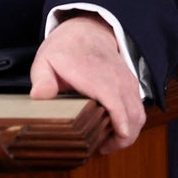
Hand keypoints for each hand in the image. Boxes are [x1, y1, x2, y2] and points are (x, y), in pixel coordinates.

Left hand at [29, 14, 146, 153]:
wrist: (87, 30)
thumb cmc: (65, 49)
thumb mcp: (45, 61)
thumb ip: (42, 79)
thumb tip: (38, 96)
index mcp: (96, 76)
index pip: (115, 103)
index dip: (119, 123)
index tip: (115, 138)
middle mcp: (117, 80)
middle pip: (132, 116)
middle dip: (122, 138)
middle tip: (101, 147)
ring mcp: (127, 83)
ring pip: (138, 115)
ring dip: (128, 133)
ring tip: (106, 142)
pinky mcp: (132, 86)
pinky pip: (138, 110)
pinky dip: (130, 123)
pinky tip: (113, 129)